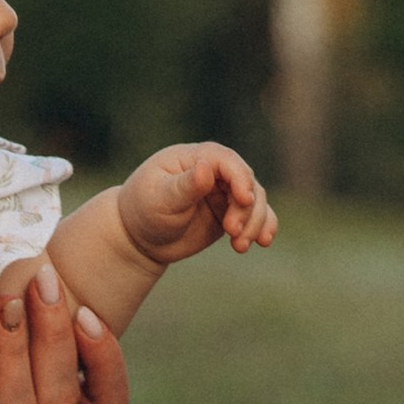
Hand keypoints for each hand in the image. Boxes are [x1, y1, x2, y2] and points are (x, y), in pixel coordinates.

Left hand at [0, 261, 129, 403]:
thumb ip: (41, 303)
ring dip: (17, 353)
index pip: (108, 401)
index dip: (104, 360)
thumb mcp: (27, 316)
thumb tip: (48, 275)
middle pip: (61, 401)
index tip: (86, 312)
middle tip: (44, 282)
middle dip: (54, 335)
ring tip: (8, 304)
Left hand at [116, 141, 277, 270]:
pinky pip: (255, 217)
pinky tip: (264, 242)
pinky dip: (263, 227)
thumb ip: (185, 185)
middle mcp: (215, 171)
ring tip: (240, 246)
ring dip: (255, 222)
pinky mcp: (230, 213)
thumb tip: (207, 168)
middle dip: (246, 209)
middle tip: (232, 232)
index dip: (240, 178)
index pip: (226, 161)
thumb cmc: (143, 210)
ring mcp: (224, 192)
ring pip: (256, 201)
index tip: (244, 200)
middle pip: (246, 182)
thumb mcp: (160, 198)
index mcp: (196, 157)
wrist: (139, 237)